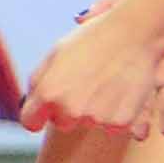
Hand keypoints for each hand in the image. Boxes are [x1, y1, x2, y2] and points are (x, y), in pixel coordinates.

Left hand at [23, 0, 163, 137]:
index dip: (36, 116)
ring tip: (103, 84)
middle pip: (61, 123)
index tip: (43, 112)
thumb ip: (39, 81)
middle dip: (68, 109)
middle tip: (84, 85)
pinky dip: (115, 114)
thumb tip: (31, 102)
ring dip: (93, 111)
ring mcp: (96, 118)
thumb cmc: (91, 41)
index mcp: (48, 92)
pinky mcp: (120, 122)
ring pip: (87, 123)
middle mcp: (69, 109)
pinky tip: (119, 92)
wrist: (132, 36)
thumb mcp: (54, 55)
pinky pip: (111, 126)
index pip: (30, 122)